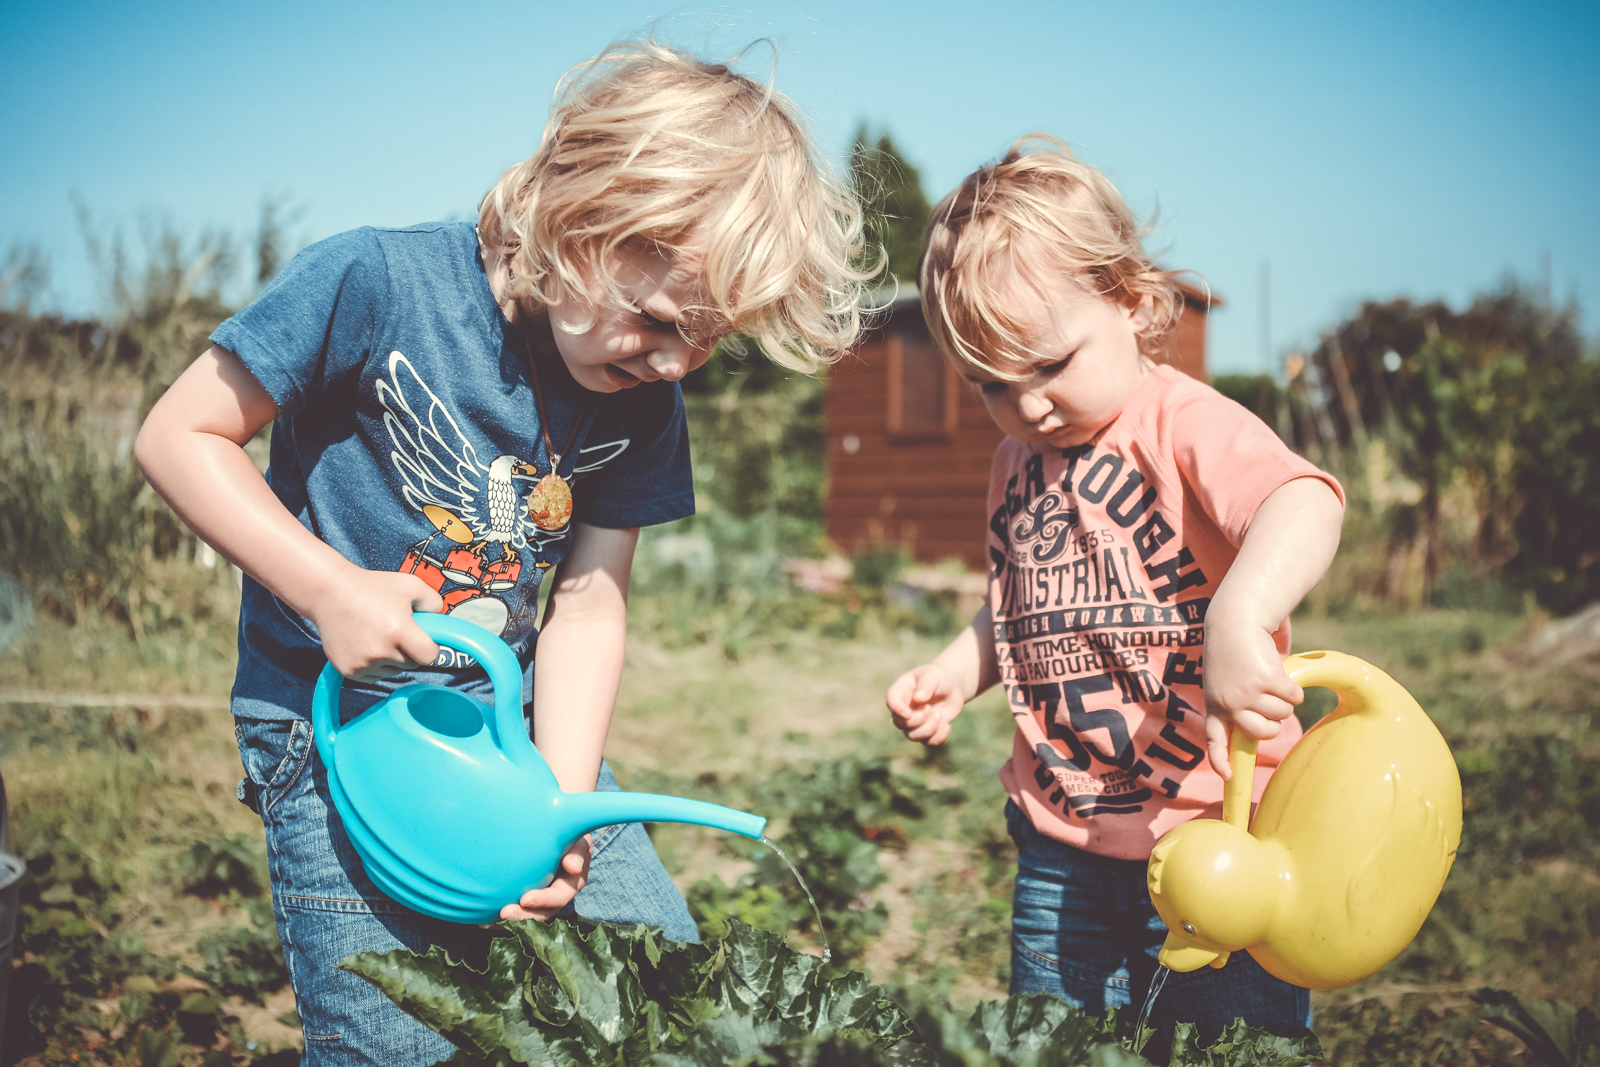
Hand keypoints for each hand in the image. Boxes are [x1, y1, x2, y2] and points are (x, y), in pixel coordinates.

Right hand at [306, 568, 443, 681]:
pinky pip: (373, 676)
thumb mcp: (411, 585)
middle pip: (411, 665)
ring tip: (379, 635)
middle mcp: (380, 651)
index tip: (424, 639)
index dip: (430, 648)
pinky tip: (366, 644)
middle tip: (397, 631)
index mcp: (399, 631)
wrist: (330, 592)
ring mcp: (362, 663)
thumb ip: (435, 603)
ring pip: (392, 672)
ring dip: (391, 659)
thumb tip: (443, 623)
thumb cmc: (373, 587)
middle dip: (410, 651)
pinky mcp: (348, 670)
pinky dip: (374, 665)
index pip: (430, 657)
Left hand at [500, 836, 591, 920]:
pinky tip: (487, 919)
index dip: (544, 900)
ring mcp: (545, 896)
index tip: (525, 900)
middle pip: (543, 911)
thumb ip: (576, 852)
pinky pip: (519, 908)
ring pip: (530, 913)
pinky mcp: (530, 895)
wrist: (562, 834)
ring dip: (514, 917)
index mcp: (573, 882)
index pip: (560, 896)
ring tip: (493, 918)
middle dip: (525, 914)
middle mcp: (559, 894)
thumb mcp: (577, 841)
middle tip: (505, 912)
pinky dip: (504, 914)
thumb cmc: (570, 835)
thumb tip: (573, 867)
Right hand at [886, 662, 964, 745]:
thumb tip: (918, 698)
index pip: (892, 701)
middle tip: (930, 709)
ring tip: (939, 715)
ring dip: (928, 729)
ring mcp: (914, 721)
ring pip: (913, 736)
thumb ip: (926, 685)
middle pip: (900, 723)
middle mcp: (904, 708)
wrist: (952, 687)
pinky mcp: (926, 730)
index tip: (908, 714)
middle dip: (917, 720)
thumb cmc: (939, 677)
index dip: (897, 710)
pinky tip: (946, 727)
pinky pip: (927, 742)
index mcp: (901, 691)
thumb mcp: (933, 675)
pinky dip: (937, 738)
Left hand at [1201, 620, 1303, 778]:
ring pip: (1282, 714)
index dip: (1221, 761)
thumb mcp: (1222, 683)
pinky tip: (1280, 673)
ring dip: (1284, 699)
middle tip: (1270, 703)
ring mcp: (1248, 693)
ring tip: (1268, 679)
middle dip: (1274, 723)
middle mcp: (1229, 704)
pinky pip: (1294, 698)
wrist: (1235, 623)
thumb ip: (1233, 706)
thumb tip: (1260, 733)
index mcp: (1215, 706)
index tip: (1228, 777)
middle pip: (1263, 733)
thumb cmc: (1231, 654)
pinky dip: (1294, 688)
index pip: (1214, 741)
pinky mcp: (1267, 680)